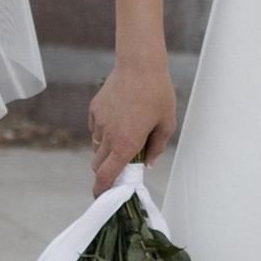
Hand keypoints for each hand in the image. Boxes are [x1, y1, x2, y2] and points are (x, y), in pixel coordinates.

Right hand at [89, 51, 176, 192]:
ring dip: (106, 149)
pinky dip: (103, 130)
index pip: (106, 176)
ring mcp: (99, 122)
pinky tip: (119, 117)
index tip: (101, 196)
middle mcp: (109, 136)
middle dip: (105, 171)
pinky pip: (95, 127)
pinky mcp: (94, 109)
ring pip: (96, 145)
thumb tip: (148, 163)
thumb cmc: (157, 93)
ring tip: (125, 133)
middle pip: (97, 165)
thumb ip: (156, 147)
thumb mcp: (166, 123)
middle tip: (121, 164)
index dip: (101, 190)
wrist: (139, 64)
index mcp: (126, 144)